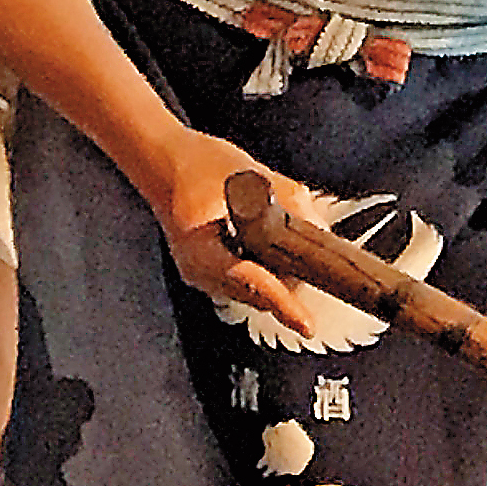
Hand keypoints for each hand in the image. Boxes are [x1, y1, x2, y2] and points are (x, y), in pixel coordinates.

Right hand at [156, 132, 321, 336]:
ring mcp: (202, 277)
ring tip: (280, 239)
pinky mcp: (209, 275)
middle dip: (289, 279)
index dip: (282, 304)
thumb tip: (321, 232)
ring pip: (255, 294)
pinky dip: (265, 270)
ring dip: (277, 275)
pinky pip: (247, 285)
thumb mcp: (254, 176)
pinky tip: (266, 245)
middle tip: (307, 250)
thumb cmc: (200, 164)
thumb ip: (291, 205)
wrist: (165, 162)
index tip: (306, 324)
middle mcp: (199, 272)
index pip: (249, 281)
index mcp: (201, 249)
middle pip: (259, 296)